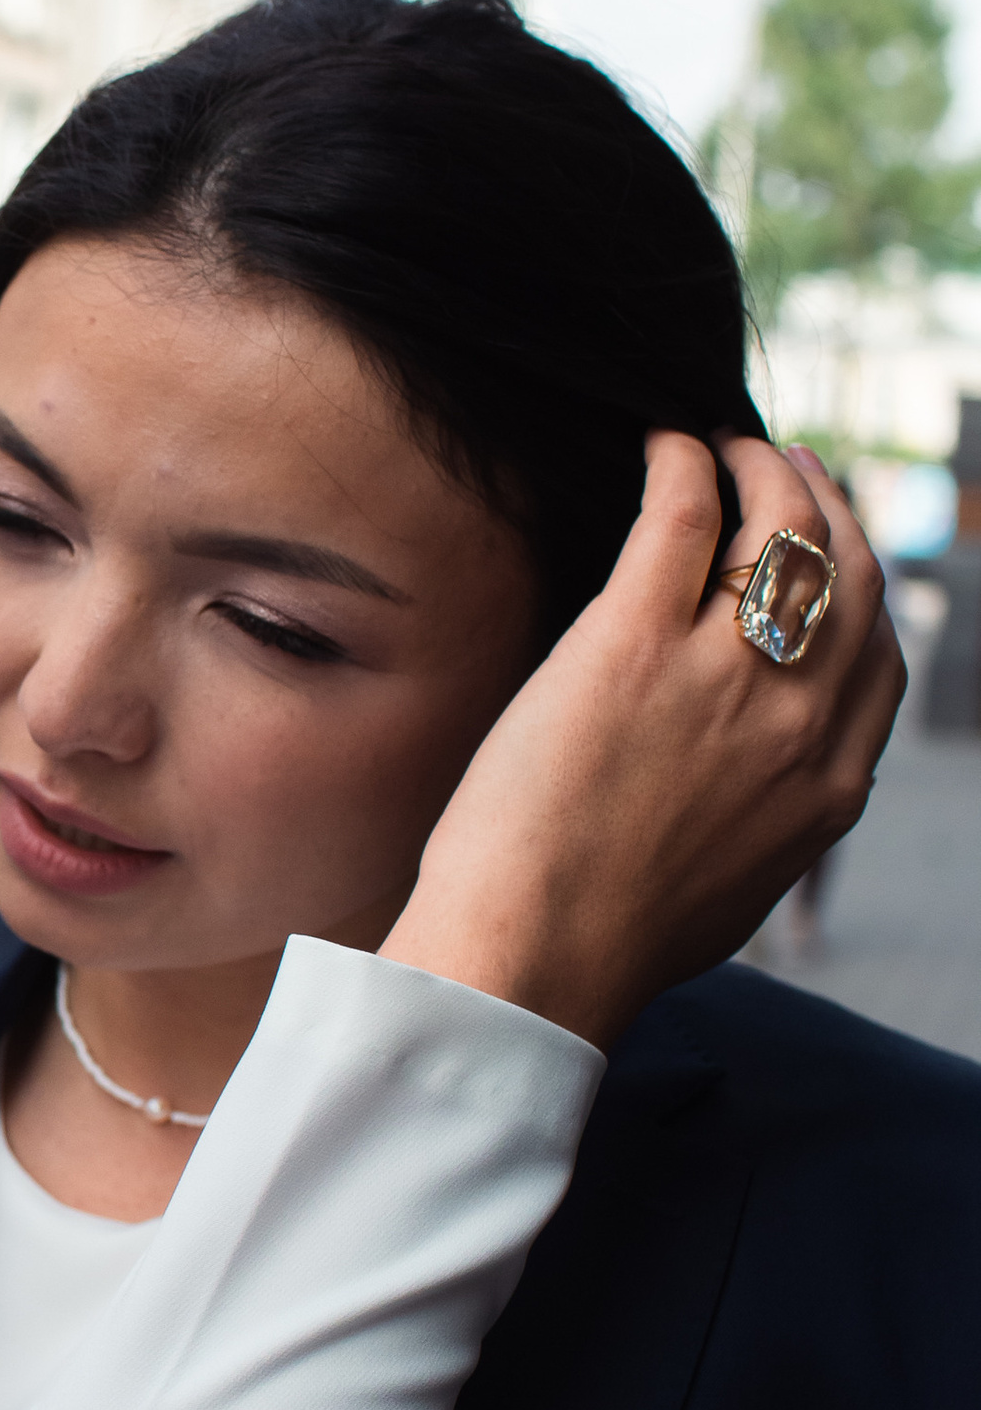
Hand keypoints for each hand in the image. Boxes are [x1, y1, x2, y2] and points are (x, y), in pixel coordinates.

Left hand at [383, 432, 902, 1044]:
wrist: (533, 961)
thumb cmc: (606, 939)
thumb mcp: (736, 884)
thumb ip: (768, 816)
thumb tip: (761, 775)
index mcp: (828, 788)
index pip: (877, 653)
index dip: (857, 581)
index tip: (828, 544)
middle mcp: (795, 723)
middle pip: (847, 573)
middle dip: (825, 504)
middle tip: (785, 466)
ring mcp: (720, 678)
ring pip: (779, 529)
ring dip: (759, 469)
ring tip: (722, 449)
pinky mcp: (631, 645)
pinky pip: (680, 519)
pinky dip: (682, 466)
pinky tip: (664, 448)